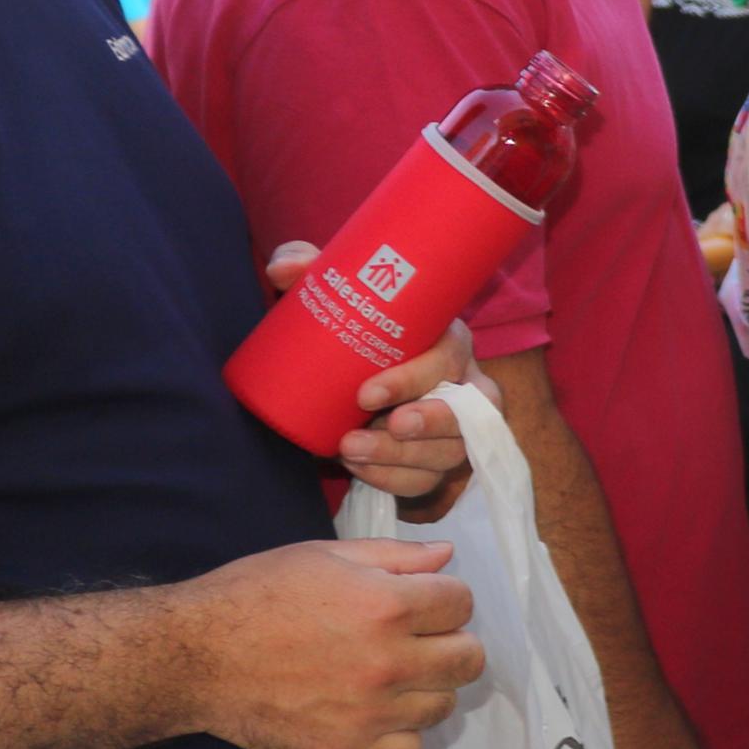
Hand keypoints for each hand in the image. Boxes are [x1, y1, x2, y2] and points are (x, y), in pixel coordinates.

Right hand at [174, 538, 483, 748]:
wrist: (192, 657)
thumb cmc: (254, 595)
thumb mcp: (324, 556)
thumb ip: (394, 556)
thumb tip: (446, 556)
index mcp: (388, 605)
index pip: (462, 603)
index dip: (443, 598)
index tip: (420, 602)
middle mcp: (389, 661)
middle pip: (468, 659)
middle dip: (449, 642)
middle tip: (417, 639)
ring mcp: (371, 711)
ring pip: (443, 705)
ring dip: (426, 688)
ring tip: (392, 675)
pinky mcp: (347, 748)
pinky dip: (399, 732)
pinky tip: (376, 711)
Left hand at [265, 244, 478, 514]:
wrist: (362, 373)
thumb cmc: (361, 329)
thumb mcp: (340, 295)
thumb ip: (312, 268)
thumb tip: (281, 269)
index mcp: (449, 342)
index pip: (449, 360)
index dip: (414, 380)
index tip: (363, 394)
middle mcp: (466, 386)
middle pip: (467, 414)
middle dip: (419, 430)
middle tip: (357, 437)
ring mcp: (458, 428)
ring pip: (449, 453)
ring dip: (397, 460)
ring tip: (346, 453)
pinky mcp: (440, 460)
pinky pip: (429, 481)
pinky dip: (394, 480)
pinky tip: (361, 471)